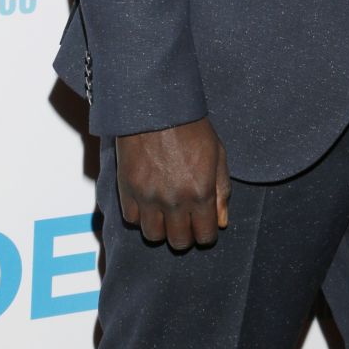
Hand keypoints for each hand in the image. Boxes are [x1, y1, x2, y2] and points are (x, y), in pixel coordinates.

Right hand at [116, 117, 230, 249]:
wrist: (158, 107)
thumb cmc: (191, 127)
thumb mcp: (218, 155)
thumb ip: (221, 190)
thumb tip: (221, 221)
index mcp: (201, 192)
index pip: (205, 236)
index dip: (206, 233)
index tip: (203, 224)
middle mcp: (174, 200)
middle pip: (179, 242)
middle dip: (185, 234)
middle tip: (184, 219)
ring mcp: (148, 197)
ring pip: (153, 235)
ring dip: (161, 227)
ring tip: (165, 211)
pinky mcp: (127, 190)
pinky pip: (132, 219)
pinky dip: (140, 214)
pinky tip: (147, 200)